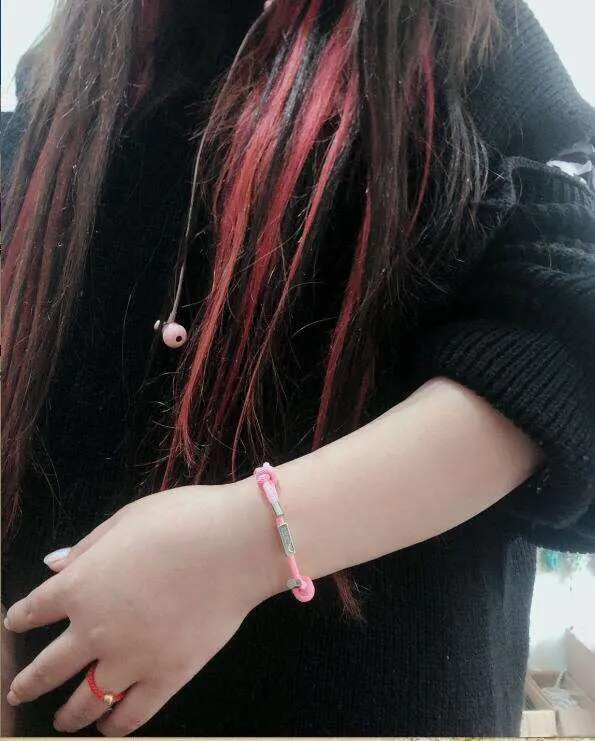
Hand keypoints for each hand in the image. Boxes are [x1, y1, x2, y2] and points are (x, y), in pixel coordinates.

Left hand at [3, 482, 274, 735]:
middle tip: (18, 691)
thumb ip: (87, 546)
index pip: (35, 609)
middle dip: (28, 682)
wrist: (234, 545)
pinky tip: (108, 727)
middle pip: (48, 668)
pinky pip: (132, 714)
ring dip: (67, 715)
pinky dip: (115, 725)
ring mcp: (130, 659)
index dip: (21, 618)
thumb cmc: (182, 520)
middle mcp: (95, 630)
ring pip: (85, 701)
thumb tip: (53, 564)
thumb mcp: (127, 518)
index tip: (16, 624)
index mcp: (80, 585)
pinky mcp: (167, 676)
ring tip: (61, 721)